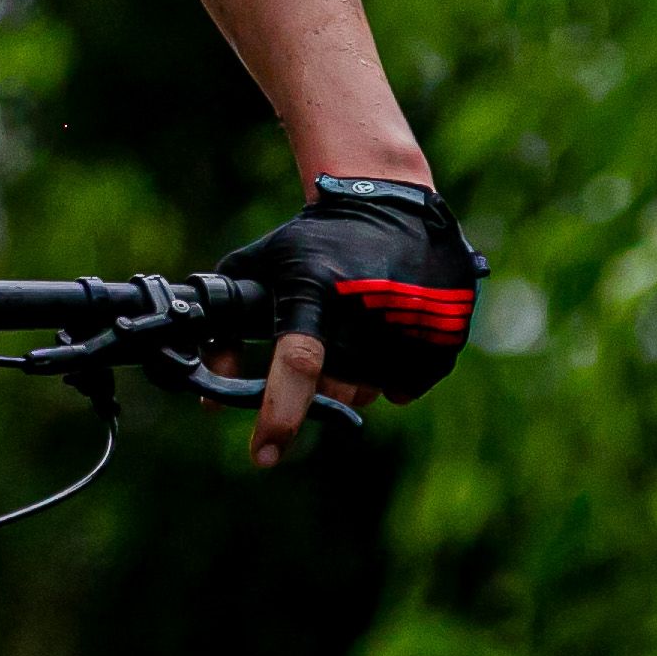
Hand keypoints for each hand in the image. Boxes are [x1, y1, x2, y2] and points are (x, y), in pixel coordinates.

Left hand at [221, 176, 484, 465]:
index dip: (278, 414)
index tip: (263, 455)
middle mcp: (369, 307)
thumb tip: (210, 402)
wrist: (388, 200)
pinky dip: (392, 374)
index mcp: (316, 289)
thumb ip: (226, 331)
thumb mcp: (260, 268)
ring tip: (356, 330)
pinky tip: (385, 335)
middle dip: (322, 388)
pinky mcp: (446, 331)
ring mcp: (414, 320)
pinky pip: (408, 385)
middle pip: (337, 388)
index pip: (297, 363)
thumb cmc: (313, 240)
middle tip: (324, 353)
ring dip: (357, 379)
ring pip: (373, 390)